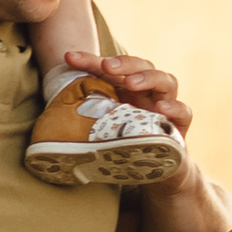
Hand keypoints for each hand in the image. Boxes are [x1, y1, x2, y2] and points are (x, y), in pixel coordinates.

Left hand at [59, 48, 193, 151]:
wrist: (158, 174)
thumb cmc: (126, 146)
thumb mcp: (104, 130)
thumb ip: (88, 119)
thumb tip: (47, 121)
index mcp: (126, 89)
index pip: (110, 68)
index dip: (90, 60)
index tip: (69, 57)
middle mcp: (148, 92)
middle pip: (142, 66)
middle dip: (124, 64)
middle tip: (108, 66)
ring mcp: (167, 106)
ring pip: (166, 81)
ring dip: (148, 78)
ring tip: (132, 84)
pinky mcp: (180, 126)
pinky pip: (184, 111)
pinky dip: (174, 107)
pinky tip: (162, 108)